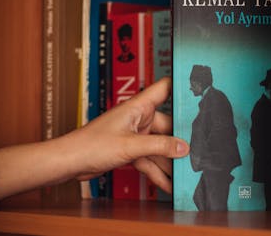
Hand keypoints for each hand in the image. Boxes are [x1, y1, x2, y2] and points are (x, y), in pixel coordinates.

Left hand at [66, 77, 188, 192]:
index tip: (200, 90)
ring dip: (169, 160)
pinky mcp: (130, 149)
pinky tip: (167, 184)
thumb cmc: (91, 144)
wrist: (70, 162)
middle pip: (167, 124)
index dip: (180, 86)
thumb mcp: (131, 146)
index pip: (164, 88)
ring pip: (159, 145)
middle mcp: (138, 118)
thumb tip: (184, 147)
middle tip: (199, 149)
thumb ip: (159, 146)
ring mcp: (134, 134)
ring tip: (185, 173)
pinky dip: (156, 171)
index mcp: (138, 106)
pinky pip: (149, 159)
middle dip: (180, 139)